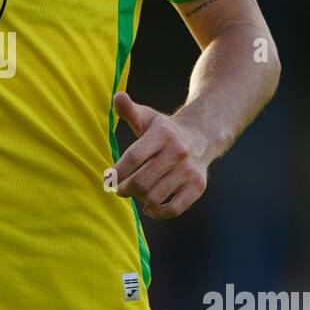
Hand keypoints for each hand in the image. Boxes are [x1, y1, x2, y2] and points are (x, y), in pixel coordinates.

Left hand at [110, 92, 208, 219]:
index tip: (108, 178)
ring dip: (140, 199)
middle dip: (125, 188)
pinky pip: (175, 208)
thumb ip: (129, 110)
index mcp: (162, 134)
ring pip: (155, 196)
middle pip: (141, 181)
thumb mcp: (147, 117)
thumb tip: (118, 97)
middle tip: (120, 189)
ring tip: (136, 193)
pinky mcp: (198, 186)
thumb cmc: (164, 129)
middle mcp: (178, 152)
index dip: (117, 172)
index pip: (133, 157)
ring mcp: (189, 170)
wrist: (201, 136)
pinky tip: (149, 207)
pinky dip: (159, 212)